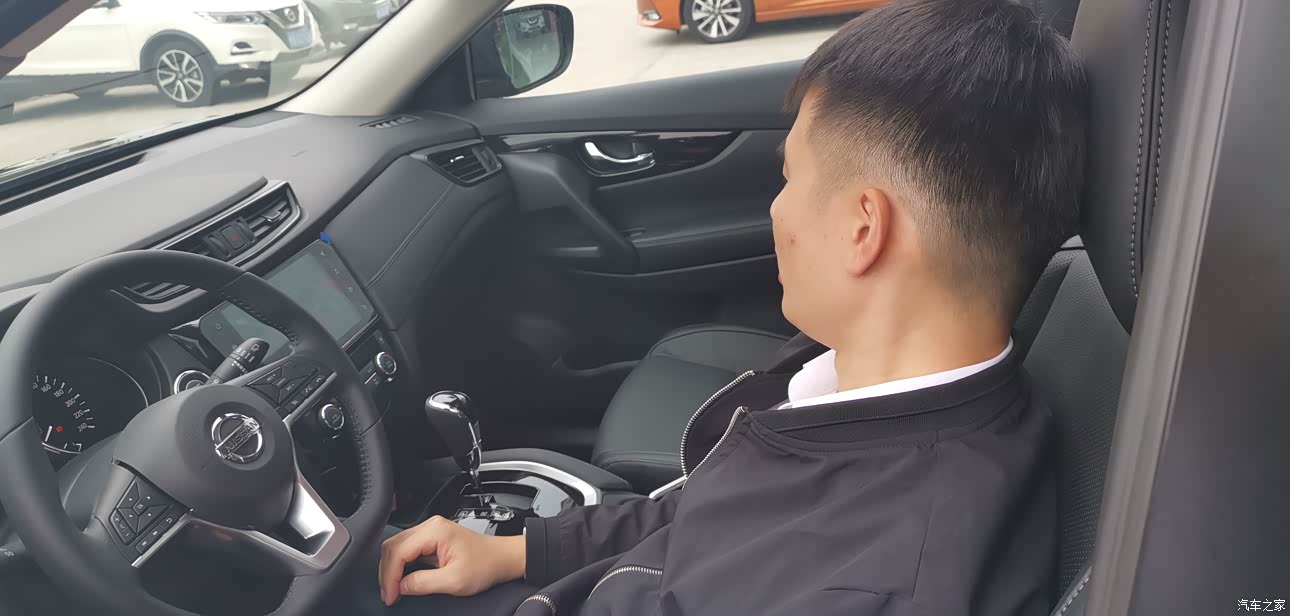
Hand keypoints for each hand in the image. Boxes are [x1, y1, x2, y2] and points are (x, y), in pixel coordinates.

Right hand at [378, 516, 525, 605]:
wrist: (503, 559)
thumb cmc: (486, 564)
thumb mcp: (455, 580)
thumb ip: (423, 583)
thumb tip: (400, 586)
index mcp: (435, 531)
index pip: (398, 552)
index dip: (390, 576)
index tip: (390, 595)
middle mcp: (430, 527)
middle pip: (392, 547)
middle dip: (387, 573)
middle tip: (389, 595)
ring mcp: (430, 532)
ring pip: (397, 548)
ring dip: (392, 569)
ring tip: (394, 590)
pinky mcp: (431, 540)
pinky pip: (407, 551)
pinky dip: (400, 566)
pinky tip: (402, 580)